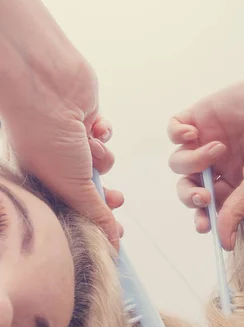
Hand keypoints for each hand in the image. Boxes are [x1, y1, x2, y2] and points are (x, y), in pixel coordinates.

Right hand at [2, 63, 122, 247]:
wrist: (47, 84)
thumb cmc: (47, 136)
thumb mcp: (72, 185)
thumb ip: (94, 214)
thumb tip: (110, 242)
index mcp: (42, 181)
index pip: (72, 209)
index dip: (94, 220)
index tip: (116, 233)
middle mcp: (55, 163)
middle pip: (91, 189)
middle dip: (105, 194)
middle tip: (118, 200)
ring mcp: (71, 142)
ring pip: (102, 162)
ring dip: (101, 156)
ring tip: (89, 145)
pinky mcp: (86, 121)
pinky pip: (105, 137)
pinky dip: (103, 133)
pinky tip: (94, 125)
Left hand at [168, 70, 243, 248]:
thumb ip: (236, 210)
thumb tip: (224, 244)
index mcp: (234, 182)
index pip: (208, 205)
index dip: (202, 216)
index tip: (203, 225)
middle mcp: (218, 163)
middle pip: (188, 186)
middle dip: (190, 195)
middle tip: (203, 195)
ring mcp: (208, 139)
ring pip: (179, 161)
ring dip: (192, 162)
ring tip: (218, 149)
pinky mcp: (201, 115)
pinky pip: (174, 129)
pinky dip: (177, 134)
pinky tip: (193, 134)